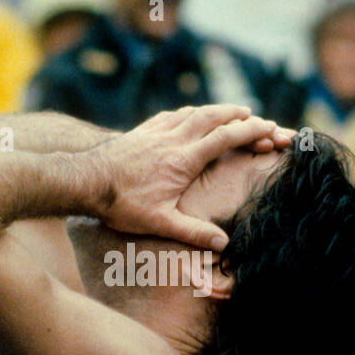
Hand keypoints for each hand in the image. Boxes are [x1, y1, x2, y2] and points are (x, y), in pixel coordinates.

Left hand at [83, 104, 294, 250]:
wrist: (85, 181)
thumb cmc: (121, 204)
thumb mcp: (159, 222)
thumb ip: (193, 232)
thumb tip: (223, 244)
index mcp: (183, 160)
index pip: (225, 138)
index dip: (250, 132)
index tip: (270, 129)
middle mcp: (173, 140)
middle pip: (212, 117)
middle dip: (238, 115)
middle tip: (256, 116)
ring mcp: (156, 132)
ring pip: (193, 112)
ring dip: (215, 110)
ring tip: (231, 112)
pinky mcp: (142, 131)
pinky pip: (172, 115)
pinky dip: (189, 112)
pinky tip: (190, 115)